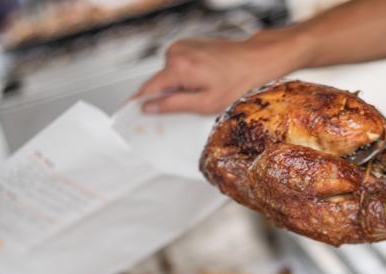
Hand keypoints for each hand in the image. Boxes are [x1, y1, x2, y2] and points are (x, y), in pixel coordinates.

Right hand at [134, 32, 304, 113]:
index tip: (128, 116)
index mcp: (178, 67)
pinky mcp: (188, 45)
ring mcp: (181, 46)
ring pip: (169, 75)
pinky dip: (186, 78)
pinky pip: (179, 67)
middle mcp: (175, 52)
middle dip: (166, 97)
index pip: (147, 88)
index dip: (137, 103)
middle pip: (158, 82)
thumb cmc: (237, 82)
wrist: (256, 60)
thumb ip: (173, 105)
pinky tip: (204, 82)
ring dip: (179, 88)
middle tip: (184, 110)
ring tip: (202, 92)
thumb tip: (148, 107)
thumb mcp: (205, 103)